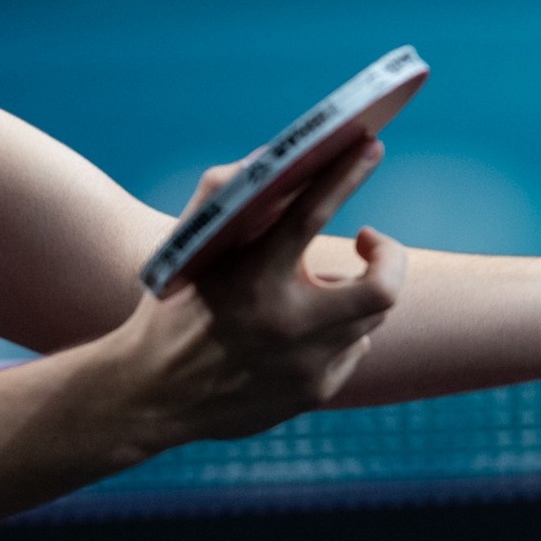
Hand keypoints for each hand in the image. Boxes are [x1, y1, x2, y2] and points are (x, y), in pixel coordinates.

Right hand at [101, 138, 407, 445]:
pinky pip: (353, 350)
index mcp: (252, 280)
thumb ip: (222, 196)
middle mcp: (287, 325)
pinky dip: (340, 332)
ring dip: (355, 292)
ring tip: (322, 286)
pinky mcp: (314, 393)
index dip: (347, 174)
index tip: (371, 145)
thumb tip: (271, 157)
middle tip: (370, 242)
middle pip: (380, 288)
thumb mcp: (186, 249)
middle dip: (388, 257)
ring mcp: (306, 365)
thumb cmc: (170, 309)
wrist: (152, 395)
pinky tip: (307, 330)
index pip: (312, 214)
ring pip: (370, 317)